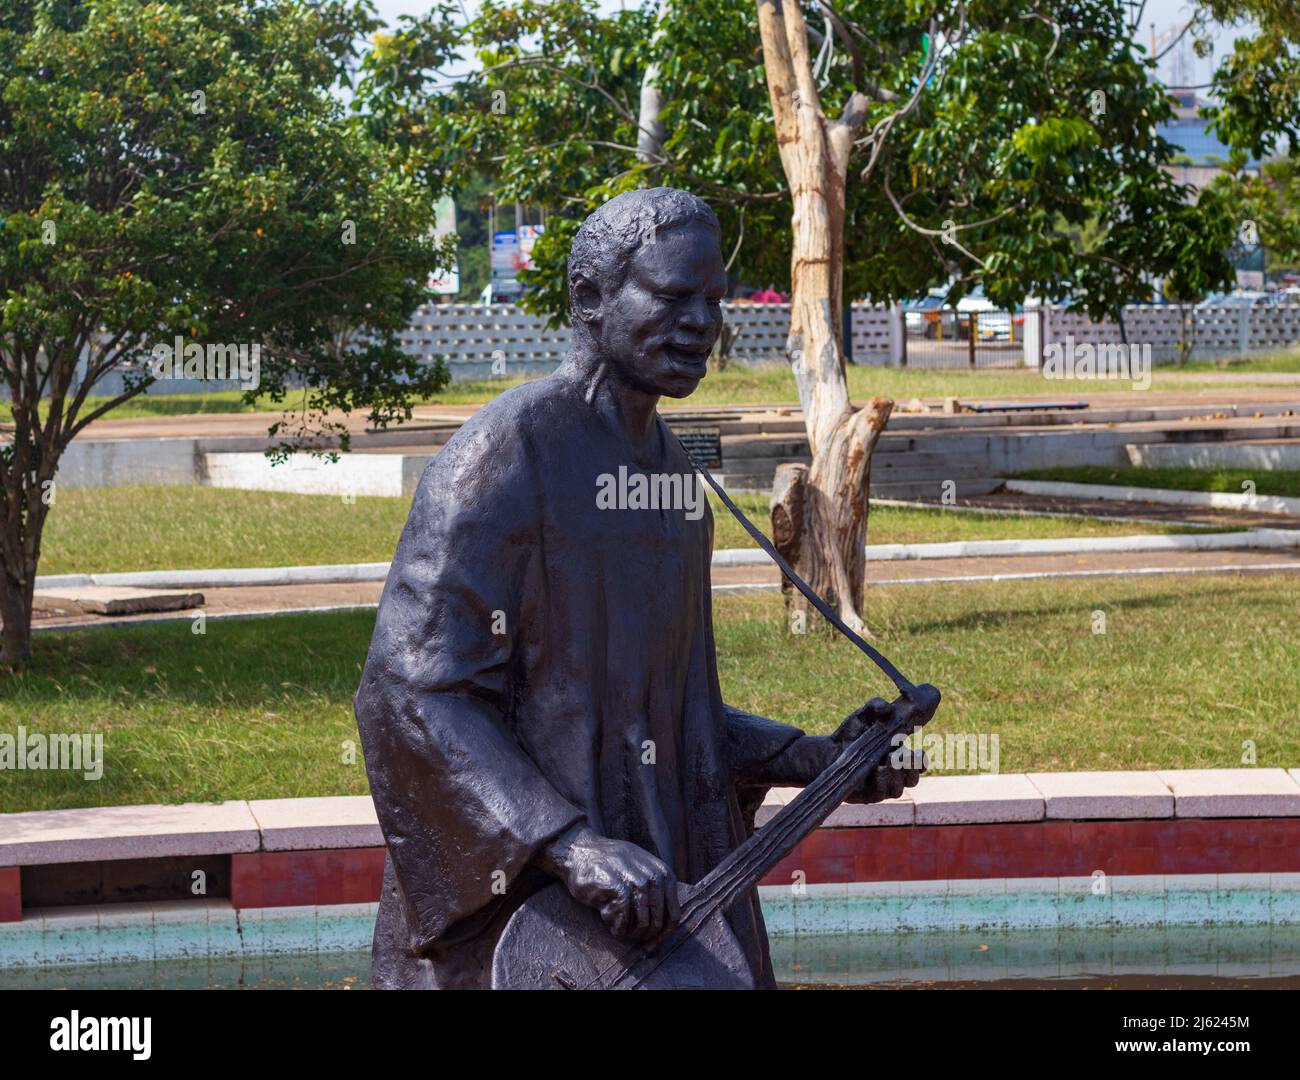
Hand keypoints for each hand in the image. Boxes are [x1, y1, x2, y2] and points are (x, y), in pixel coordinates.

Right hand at [540, 825, 679, 945]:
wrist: (580, 851)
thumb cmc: (610, 867)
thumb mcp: (639, 871)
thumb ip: (654, 894)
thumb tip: (660, 935)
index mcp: (663, 873)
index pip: (674, 916)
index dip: (663, 936)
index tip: (650, 946)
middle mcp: (654, 876)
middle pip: (658, 923)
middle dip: (644, 936)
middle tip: (629, 938)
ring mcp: (637, 881)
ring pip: (642, 924)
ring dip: (629, 933)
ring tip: (617, 927)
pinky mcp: (618, 888)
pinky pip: (623, 921)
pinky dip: (616, 927)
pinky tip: (606, 918)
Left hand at [829, 696, 926, 803]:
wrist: (827, 751)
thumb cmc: (851, 733)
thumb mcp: (863, 715)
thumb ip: (875, 706)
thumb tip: (886, 707)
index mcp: (899, 755)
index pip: (919, 764)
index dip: (922, 761)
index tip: (917, 750)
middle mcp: (894, 774)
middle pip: (913, 779)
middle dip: (912, 768)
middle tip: (904, 754)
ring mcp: (881, 786)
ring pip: (898, 789)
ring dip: (896, 775)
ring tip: (888, 759)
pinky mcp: (867, 795)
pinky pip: (880, 794)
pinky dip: (881, 782)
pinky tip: (877, 770)